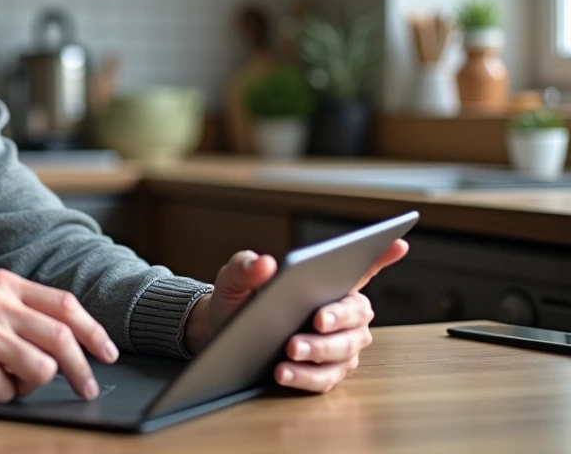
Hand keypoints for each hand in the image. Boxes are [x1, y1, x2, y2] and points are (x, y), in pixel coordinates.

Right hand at [0, 269, 117, 402]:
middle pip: (62, 338)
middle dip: (82, 369)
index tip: (108, 352)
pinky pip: (9, 392)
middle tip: (87, 387)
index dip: (94, 331)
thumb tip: (71, 342)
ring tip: (7, 379)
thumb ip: (22, 310)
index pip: (65, 305)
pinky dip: (0, 395)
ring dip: (31, 384)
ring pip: (41, 369)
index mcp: (4, 285)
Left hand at [186, 239, 408, 393]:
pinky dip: (305, 376)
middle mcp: (342, 315)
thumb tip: (264, 264)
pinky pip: (324, 378)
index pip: (360, 267)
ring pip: (344, 350)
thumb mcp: (235, 278)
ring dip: (319, 350)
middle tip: (317, 320)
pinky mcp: (325, 373)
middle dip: (338, 317)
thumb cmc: (239, 300)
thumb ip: (246, 267)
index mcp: (327, 283)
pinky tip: (283, 372)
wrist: (223, 335)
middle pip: (357, 315)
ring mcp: (338, 346)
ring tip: (291, 349)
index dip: (381, 255)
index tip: (397, 243)